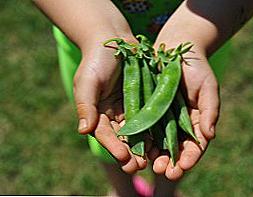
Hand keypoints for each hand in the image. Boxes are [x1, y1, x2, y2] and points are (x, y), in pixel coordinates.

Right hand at [74, 35, 146, 173]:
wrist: (113, 39)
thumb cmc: (96, 60)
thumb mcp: (87, 82)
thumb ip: (86, 106)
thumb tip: (84, 131)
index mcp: (99, 114)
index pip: (106, 134)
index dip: (114, 146)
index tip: (123, 157)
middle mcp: (116, 115)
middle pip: (124, 138)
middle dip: (131, 153)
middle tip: (139, 166)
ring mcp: (132, 109)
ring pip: (140, 132)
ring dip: (146, 146)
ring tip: (154, 160)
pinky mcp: (146, 101)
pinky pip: (152, 117)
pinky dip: (157, 129)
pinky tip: (164, 140)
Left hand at [149, 41, 219, 180]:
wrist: (177, 49)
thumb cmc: (197, 68)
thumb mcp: (208, 87)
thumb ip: (211, 111)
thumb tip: (209, 136)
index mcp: (197, 122)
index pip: (195, 145)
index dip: (190, 157)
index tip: (183, 166)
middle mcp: (179, 124)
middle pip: (175, 149)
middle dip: (170, 162)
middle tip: (163, 171)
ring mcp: (163, 119)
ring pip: (158, 142)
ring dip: (154, 155)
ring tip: (148, 164)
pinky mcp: (148, 111)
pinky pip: (144, 128)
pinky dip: (142, 139)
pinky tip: (137, 147)